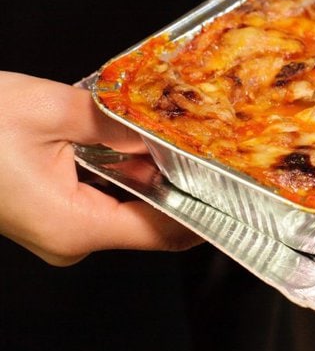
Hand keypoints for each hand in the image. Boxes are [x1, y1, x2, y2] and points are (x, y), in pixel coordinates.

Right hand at [0, 71, 202, 265]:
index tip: (228, 185)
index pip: (162, 230)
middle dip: (174, 178)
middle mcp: (68, 240)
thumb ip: (116, 122)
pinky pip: (102, 196)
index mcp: (73, 227)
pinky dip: (117, 170)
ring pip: (126, 203)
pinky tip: (120, 140)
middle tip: (197, 141)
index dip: (201, 208)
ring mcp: (59, 230)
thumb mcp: (50, 110)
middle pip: (148, 216)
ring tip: (156, 133)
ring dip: (143, 170)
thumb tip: (160, 129)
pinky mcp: (51, 215)